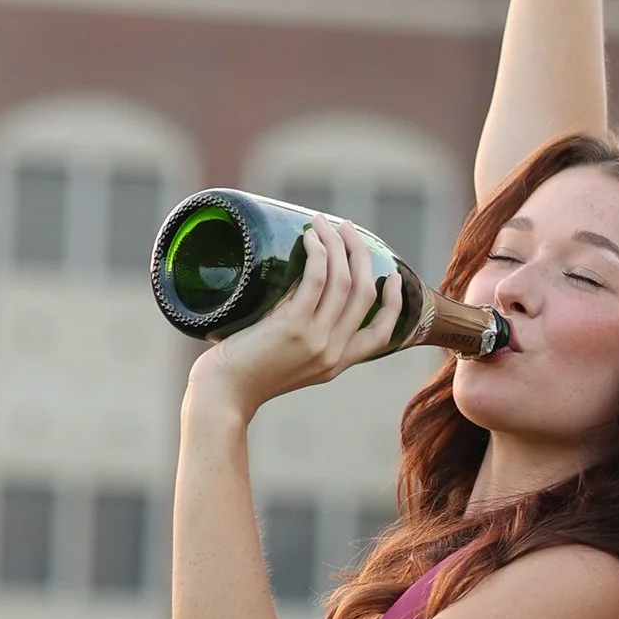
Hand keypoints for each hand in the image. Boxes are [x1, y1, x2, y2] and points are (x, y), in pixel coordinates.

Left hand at [182, 218, 393, 431]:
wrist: (223, 396)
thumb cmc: (244, 375)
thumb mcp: (287, 362)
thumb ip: (302, 338)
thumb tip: (298, 297)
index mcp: (336, 364)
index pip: (382, 333)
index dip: (394, 302)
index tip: (390, 275)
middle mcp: (333, 352)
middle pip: (364, 293)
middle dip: (359, 253)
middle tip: (345, 228)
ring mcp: (316, 340)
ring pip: (343, 280)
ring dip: (336, 244)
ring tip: (321, 223)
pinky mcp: (293, 326)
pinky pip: (316, 279)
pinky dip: (318, 252)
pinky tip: (309, 237)